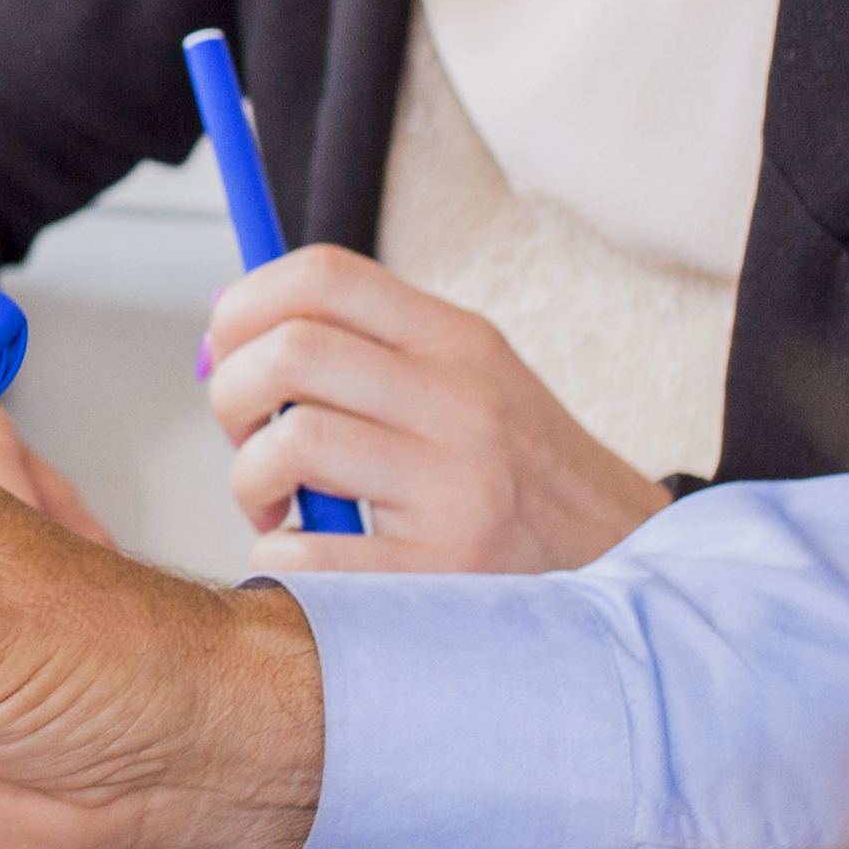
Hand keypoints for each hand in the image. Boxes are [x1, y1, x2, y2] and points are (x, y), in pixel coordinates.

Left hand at [204, 248, 666, 577]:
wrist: (623, 563)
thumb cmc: (516, 470)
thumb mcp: (468, 377)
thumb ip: (365, 346)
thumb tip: (226, 323)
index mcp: (458, 341)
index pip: (325, 275)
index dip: (246, 304)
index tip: (225, 348)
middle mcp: (460, 402)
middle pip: (290, 351)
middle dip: (231, 393)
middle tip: (242, 435)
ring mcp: (455, 488)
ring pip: (291, 443)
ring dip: (248, 479)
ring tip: (272, 504)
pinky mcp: (443, 572)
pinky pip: (310, 552)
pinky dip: (276, 556)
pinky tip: (300, 555)